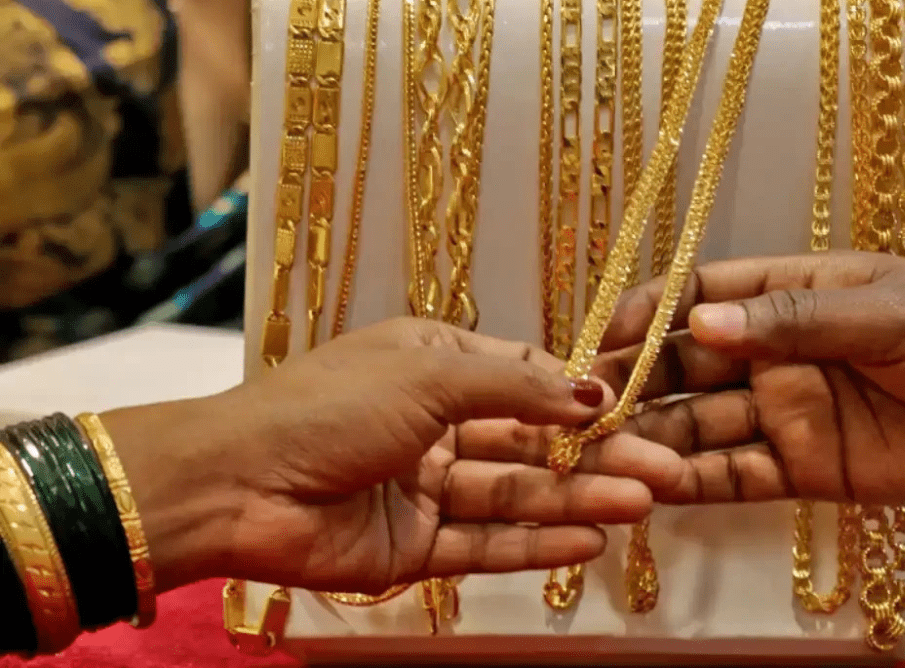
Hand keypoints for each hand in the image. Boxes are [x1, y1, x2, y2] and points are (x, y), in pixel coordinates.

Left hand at [103, 318, 680, 594]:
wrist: (235, 484)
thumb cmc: (326, 407)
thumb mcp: (428, 375)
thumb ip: (516, 387)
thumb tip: (593, 391)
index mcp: (434, 366)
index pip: (525, 377)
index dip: (579, 395)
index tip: (635, 409)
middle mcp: (436, 424)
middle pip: (532, 443)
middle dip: (596, 456)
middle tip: (662, 469)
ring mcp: (429, 487)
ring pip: (518, 494)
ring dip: (580, 499)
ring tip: (642, 502)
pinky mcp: (418, 545)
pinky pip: (489, 543)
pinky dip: (539, 542)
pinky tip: (591, 537)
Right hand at [596, 252, 904, 609]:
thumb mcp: (889, 312)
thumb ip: (796, 319)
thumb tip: (700, 321)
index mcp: (795, 295)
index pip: (704, 293)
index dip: (653, 311)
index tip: (611, 335)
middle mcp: (777, 353)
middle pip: (687, 363)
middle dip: (637, 382)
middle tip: (587, 405)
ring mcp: (784, 413)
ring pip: (700, 423)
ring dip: (655, 437)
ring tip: (611, 453)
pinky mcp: (799, 471)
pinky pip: (734, 475)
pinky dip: (695, 481)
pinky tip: (656, 486)